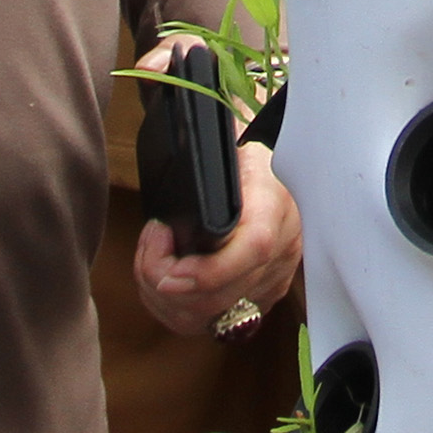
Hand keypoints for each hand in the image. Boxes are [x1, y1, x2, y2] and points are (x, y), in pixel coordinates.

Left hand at [134, 131, 302, 336]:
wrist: (279, 166)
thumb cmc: (244, 149)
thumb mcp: (229, 134)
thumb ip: (203, 138)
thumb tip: (160, 109)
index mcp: (276, 199)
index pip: (254, 248)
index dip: (208, 271)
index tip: (168, 270)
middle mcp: (283, 246)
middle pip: (222, 295)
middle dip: (165, 279)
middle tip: (150, 243)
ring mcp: (274, 277)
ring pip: (210, 317)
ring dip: (164, 298)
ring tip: (152, 260)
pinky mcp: (263, 295)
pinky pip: (213, 322)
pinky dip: (177, 310)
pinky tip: (165, 282)